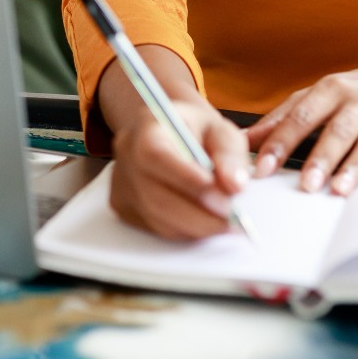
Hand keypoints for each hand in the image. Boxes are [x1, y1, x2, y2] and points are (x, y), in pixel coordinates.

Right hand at [107, 99, 251, 240]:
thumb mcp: (219, 129)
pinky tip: (206, 220)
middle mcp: (126, 157)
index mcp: (145, 128)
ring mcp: (122, 186)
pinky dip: (186, 230)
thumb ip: (229, 154)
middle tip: (234, 220)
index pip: (156, 157)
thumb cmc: (196, 129)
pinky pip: (157, 228)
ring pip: (158, 219)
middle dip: (200, 216)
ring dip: (197, 227)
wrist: (170, 132)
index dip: (188, 181)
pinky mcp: (125, 208)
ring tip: (227, 222)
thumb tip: (235, 185)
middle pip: (155, 197)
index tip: (224, 199)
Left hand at [243, 67, 357, 194]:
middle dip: (320, 158)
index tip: (264, 167)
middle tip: (306, 184)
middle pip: (337, 130)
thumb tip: (246, 139)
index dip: (281, 142)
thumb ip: (283, 117)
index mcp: (330, 90)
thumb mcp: (319, 96)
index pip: (301, 116)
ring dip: (355, 166)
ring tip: (340, 189)